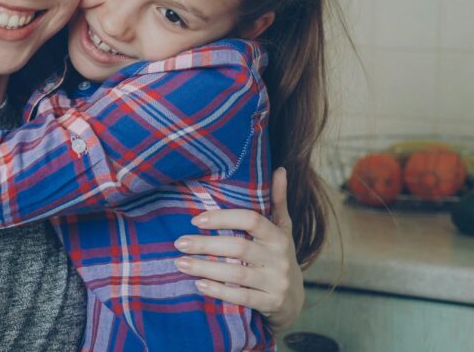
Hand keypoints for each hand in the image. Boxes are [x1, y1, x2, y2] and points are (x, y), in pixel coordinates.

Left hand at [174, 167, 303, 331]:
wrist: (294, 299)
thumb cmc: (280, 256)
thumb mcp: (283, 229)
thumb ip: (277, 201)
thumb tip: (279, 169)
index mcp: (279, 235)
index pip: (251, 220)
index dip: (223, 218)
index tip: (196, 220)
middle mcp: (280, 258)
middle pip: (239, 248)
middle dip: (206, 245)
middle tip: (179, 243)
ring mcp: (277, 282)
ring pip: (237, 275)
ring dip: (206, 268)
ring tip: (180, 264)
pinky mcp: (271, 304)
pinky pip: (242, 298)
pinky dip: (219, 291)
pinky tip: (198, 285)